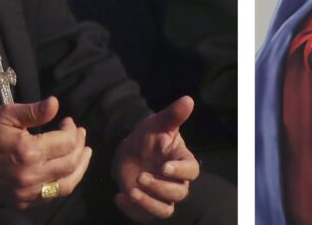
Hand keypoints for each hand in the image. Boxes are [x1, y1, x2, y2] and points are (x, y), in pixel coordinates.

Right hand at [0, 96, 92, 208]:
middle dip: (80, 146)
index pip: (66, 142)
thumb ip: (34, 111)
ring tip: (85, 153)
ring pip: (66, 184)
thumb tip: (55, 103)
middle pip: (70, 163)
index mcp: (28, 152)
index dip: (72, 130)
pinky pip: (51, 196)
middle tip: (80, 134)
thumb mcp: (6, 114)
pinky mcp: (21, 202)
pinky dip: (64, 183)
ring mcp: (26, 192)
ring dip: (80, 168)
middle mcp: (30, 176)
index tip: (68, 121)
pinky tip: (67, 170)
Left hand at [113, 96, 199, 220]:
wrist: (128, 151)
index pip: (191, 170)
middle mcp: (176, 181)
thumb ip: (172, 115)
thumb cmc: (147, 136)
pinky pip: (145, 216)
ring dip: (150, 203)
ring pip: (166, 210)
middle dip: (160, 187)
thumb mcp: (156, 123)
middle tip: (141, 177)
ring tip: (132, 191)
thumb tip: (188, 99)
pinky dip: (132, 210)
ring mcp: (162, 196)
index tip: (165, 167)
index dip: (180, 171)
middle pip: (180, 193)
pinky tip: (119, 197)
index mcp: (182, 160)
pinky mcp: (147, 206)